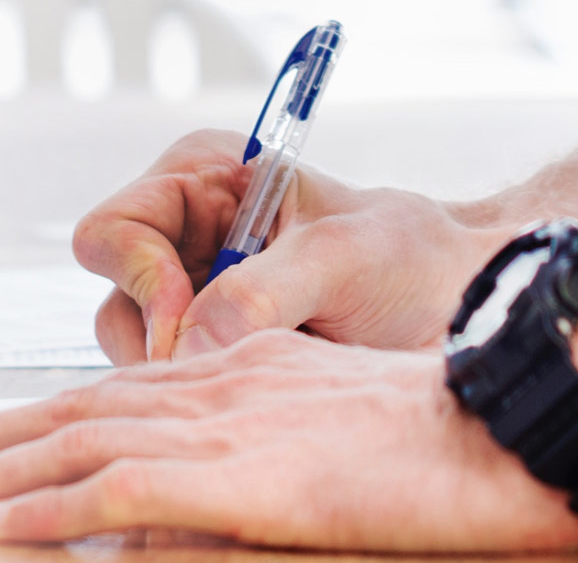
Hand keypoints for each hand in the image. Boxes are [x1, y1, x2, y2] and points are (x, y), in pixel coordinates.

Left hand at [0, 331, 577, 551]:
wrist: (504, 426)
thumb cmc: (440, 433)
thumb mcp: (325, 431)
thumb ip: (245, 457)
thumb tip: (166, 511)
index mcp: (231, 371)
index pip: (100, 394)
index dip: (22, 417)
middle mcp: (209, 384)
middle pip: (62, 411)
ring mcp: (217, 425)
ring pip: (67, 444)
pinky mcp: (234, 471)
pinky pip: (113, 487)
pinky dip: (44, 505)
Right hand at [74, 129, 506, 362]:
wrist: (464, 308)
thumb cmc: (413, 259)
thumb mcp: (344, 258)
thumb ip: (264, 290)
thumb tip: (191, 341)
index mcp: (200, 179)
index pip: (113, 229)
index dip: (141, 279)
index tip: (191, 323)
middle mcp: (181, 238)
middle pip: (116, 299)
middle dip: (161, 342)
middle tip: (227, 370)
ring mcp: (192, 301)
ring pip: (137, 353)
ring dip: (188, 376)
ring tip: (267, 377)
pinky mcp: (211, 354)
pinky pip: (173, 387)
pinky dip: (205, 399)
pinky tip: (261, 397)